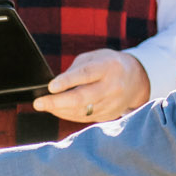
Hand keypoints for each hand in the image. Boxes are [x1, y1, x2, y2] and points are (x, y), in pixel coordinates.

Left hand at [32, 48, 149, 123]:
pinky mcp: (110, 115)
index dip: (67, 81)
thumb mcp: (94, 58)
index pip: (86, 75)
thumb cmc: (108, 64)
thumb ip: (75, 70)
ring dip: (60, 110)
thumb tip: (55, 86)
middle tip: (39, 103)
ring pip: (82, 111)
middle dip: (58, 102)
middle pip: (83, 98)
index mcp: (108, 67)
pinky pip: (86, 118)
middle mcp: (112, 87)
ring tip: (44, 106)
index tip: (51, 87)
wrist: (137, 79)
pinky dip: (69, 115)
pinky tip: (57, 110)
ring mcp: (112, 103)